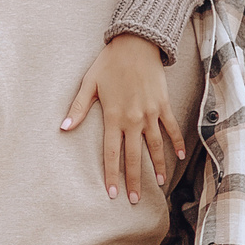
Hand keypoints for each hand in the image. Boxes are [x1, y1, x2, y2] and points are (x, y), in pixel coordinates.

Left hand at [60, 34, 184, 201]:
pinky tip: (180, 156)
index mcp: (113, 116)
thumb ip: (78, 108)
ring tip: (158, 184)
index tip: (112, 194)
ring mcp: (151, 113)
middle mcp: (134, 119)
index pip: (111, 153)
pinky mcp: (164, 104)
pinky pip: (172, 128)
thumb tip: (64, 128)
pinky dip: (177, 142)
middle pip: (134, 156)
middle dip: (133, 180)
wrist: (137, 43)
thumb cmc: (109, 63)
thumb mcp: (89, 83)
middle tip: (134, 200)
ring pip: (155, 146)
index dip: (111, 175)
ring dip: (157, 166)